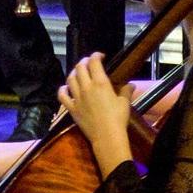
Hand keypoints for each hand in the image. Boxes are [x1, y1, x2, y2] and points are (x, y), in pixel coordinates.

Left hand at [58, 52, 130, 166]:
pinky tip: (65, 88)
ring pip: (70, 79)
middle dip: (84, 61)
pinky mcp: (72, 108)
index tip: (100, 56)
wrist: (107, 137)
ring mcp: (77, 97)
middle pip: (80, 67)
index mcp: (100, 83)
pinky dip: (62, 89)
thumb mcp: (125, 103)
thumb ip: (126, 91)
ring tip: (78, 73)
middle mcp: (87, 87)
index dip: (96, 55)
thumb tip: (130, 85)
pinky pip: (62, 96)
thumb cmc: (118, 119)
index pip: (94, 62)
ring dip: (74, 73)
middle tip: (89, 63)